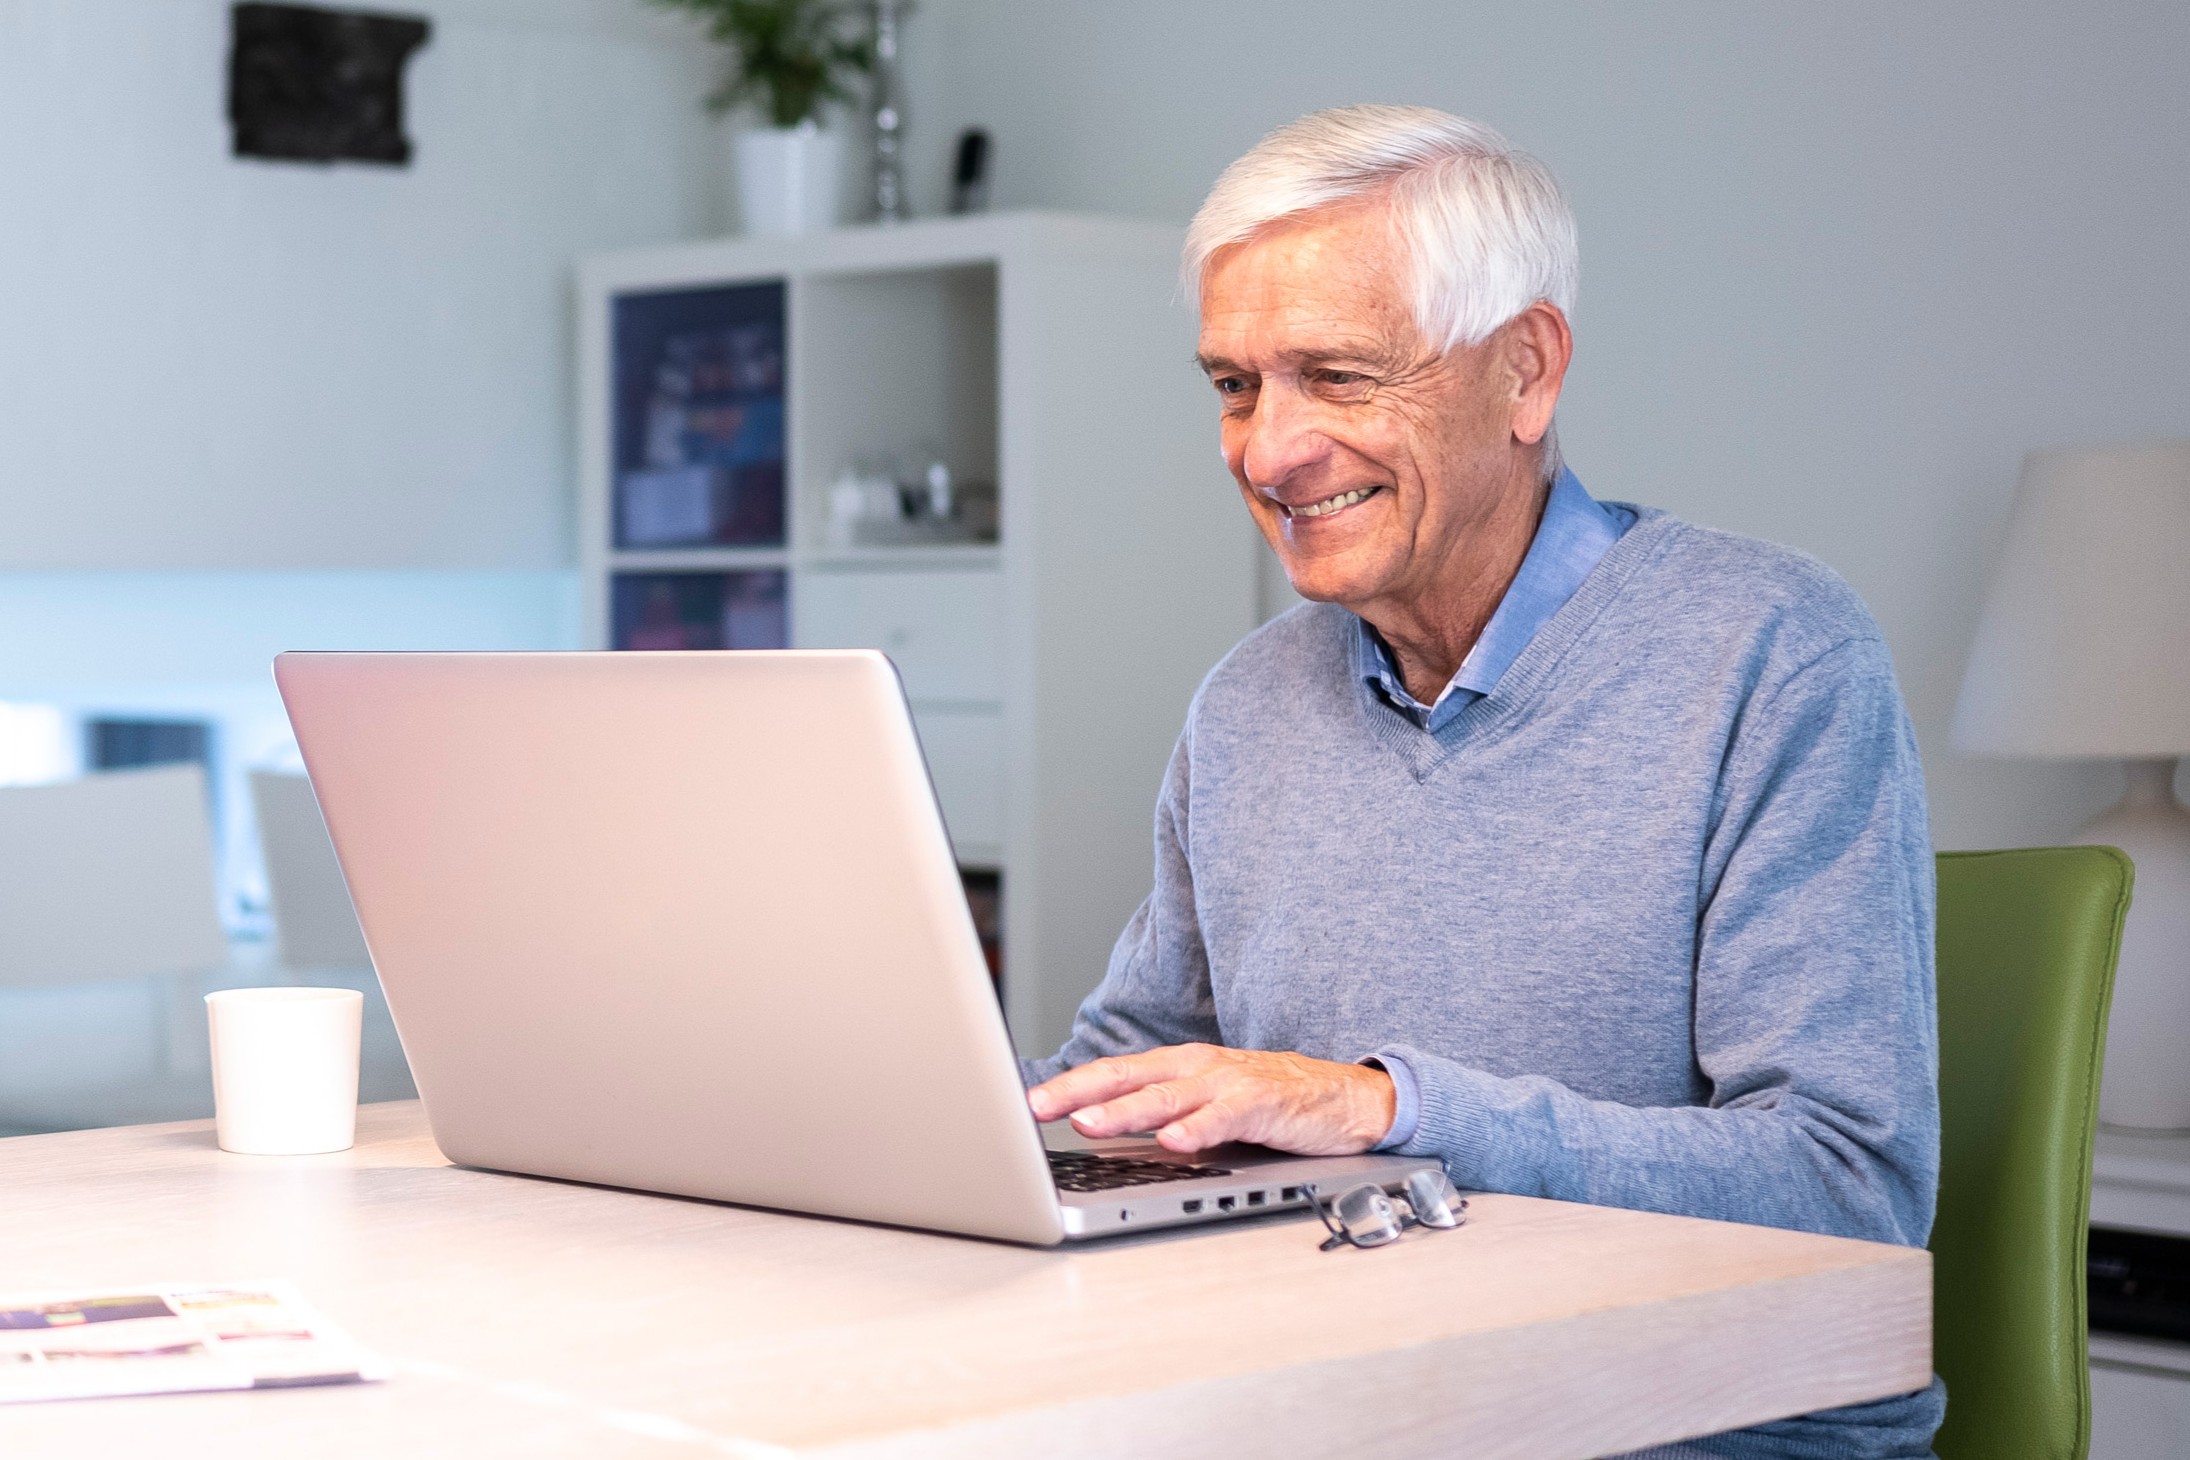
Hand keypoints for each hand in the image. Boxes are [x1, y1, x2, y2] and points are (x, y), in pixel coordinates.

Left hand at [1026, 1043, 1395, 1155]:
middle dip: (1076, 1091)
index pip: (1111, 1074)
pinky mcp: (1262, 1104)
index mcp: (1177, 1067)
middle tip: (1035, 1106)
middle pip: (1125, 1077)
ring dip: (1122, 1110)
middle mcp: (1196, 1068)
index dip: (1067, 1086)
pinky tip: (1172, 1143)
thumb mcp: (1206, 1108)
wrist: (1345, 1098)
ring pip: (1165, 1096)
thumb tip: (1103, 1138)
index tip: (1025, 1102)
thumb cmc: (1270, 1103)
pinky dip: (1196, 1130)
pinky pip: (1223, 1118)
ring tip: (1086, 1123)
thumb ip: (1160, 1119)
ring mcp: (1228, 1083)